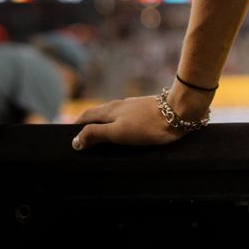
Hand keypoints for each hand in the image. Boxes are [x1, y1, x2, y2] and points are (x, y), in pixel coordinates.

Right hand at [70, 88, 204, 149]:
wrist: (179, 112)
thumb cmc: (148, 125)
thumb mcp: (118, 132)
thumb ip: (96, 134)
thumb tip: (75, 141)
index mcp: (109, 110)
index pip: (86, 117)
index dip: (75, 127)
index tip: (68, 139)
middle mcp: (119, 105)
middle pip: (98, 115)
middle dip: (87, 126)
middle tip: (81, 142)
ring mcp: (133, 107)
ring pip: (112, 115)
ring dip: (103, 125)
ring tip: (100, 140)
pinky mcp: (146, 110)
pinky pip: (125, 118)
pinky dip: (118, 125)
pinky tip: (124, 133)